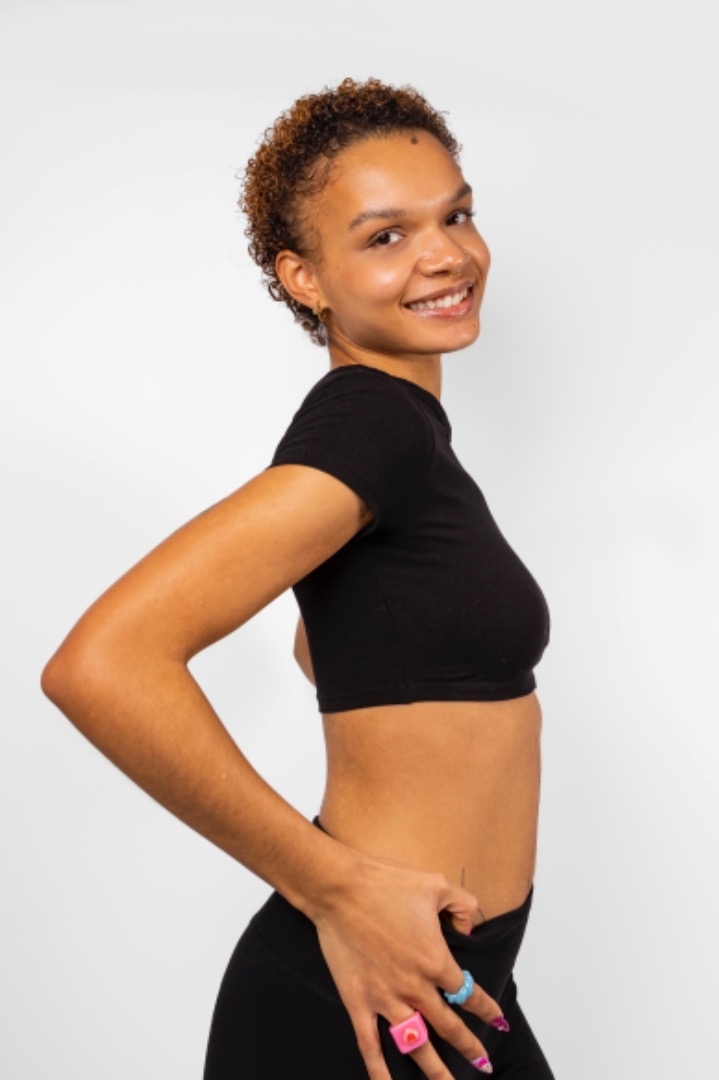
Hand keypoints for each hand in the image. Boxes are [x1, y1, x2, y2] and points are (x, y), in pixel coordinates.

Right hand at [313, 853, 505, 1077]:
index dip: (486, 1010)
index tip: (498, 1021)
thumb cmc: (385, 882)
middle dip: (469, 1048)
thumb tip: (469, 928)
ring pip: (416, 1045)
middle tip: (482, 1064)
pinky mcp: (358, 1001)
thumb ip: (463, 905)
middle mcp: (414, 986)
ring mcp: (385, 998)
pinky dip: (379, 1070)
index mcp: (435, 960)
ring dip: (435, 1070)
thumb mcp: (437, 885)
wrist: (339, 888)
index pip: (468, 993)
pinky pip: (370, 1045)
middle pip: (448, 1028)